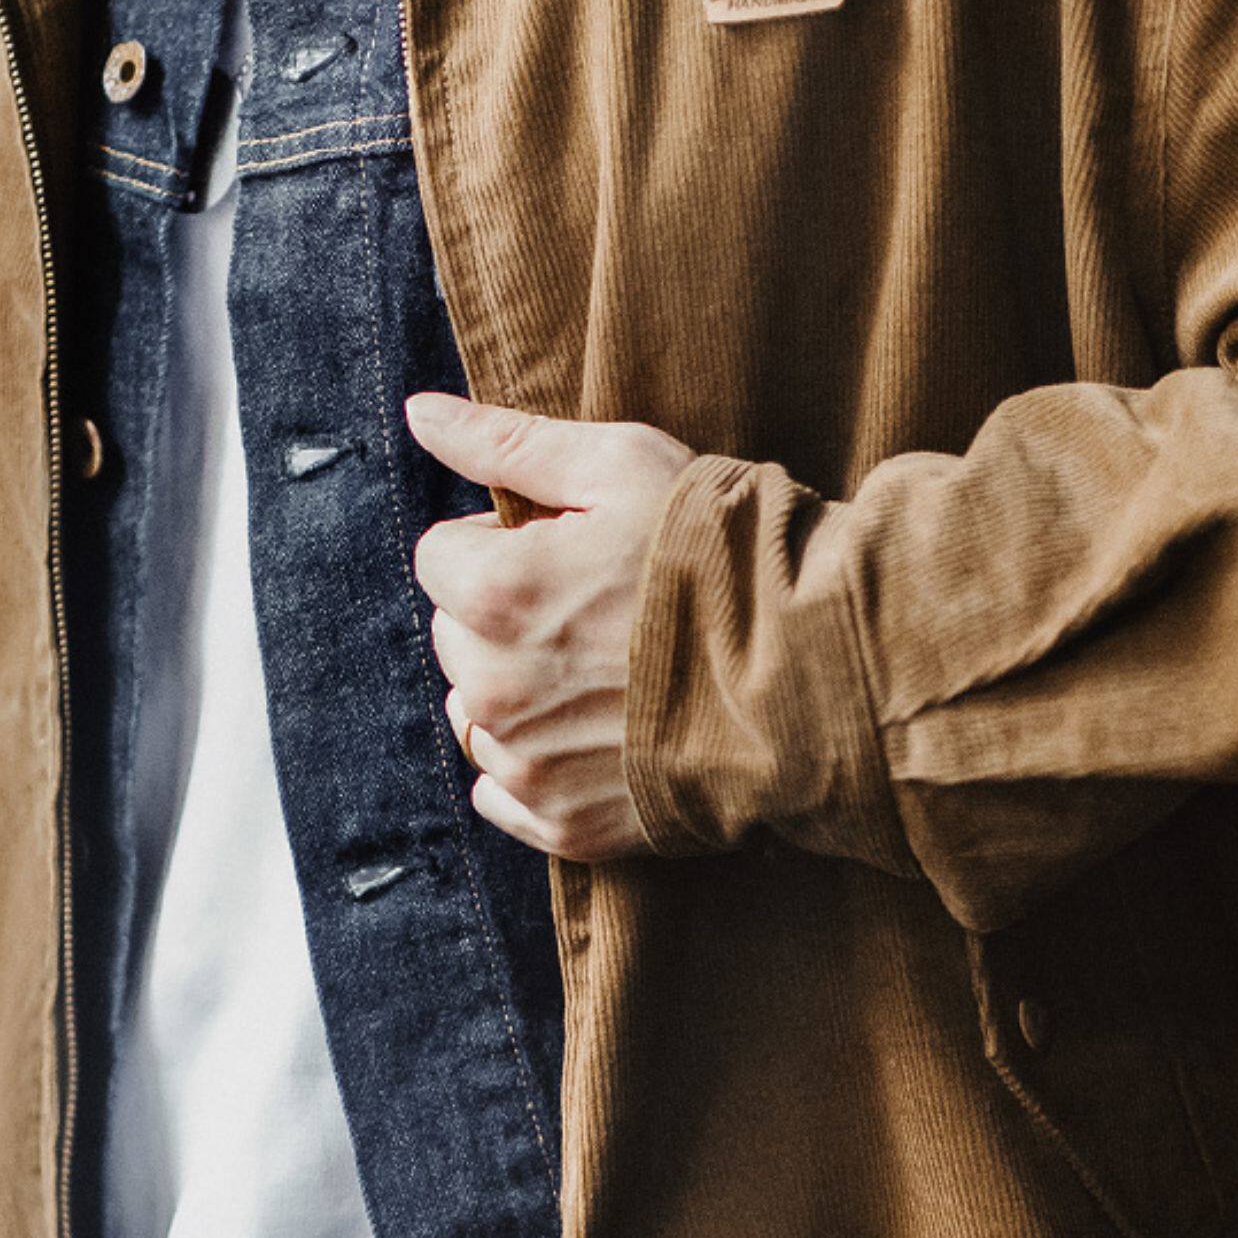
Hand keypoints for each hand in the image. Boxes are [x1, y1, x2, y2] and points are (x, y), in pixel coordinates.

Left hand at [407, 392, 691, 860]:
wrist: (818, 672)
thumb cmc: (722, 554)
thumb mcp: (620, 465)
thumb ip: (505, 442)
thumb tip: (419, 413)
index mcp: (495, 593)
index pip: (441, 555)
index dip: (504, 542)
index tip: (572, 549)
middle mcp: (494, 689)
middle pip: (456, 637)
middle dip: (507, 617)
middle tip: (601, 608)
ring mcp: (529, 765)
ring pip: (477, 713)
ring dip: (521, 690)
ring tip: (610, 671)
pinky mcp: (565, 825)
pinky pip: (502, 791)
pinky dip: (538, 764)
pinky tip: (602, 734)